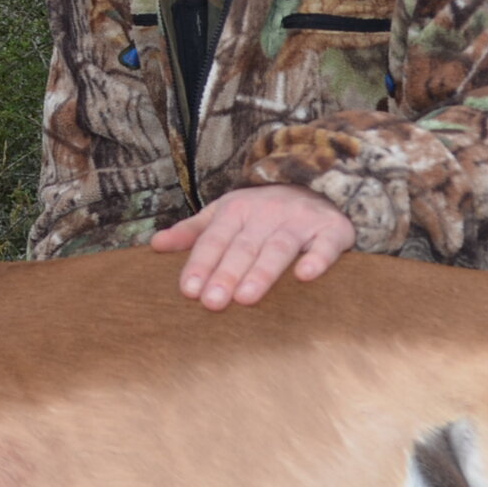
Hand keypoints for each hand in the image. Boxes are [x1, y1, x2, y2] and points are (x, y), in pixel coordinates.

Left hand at [151, 184, 355, 309]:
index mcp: (236, 209)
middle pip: (243, 246)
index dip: (201, 264)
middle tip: (212, 303)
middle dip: (227, 273)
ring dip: (262, 272)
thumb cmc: (262, 211)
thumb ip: (192, 231)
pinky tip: (306, 276)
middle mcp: (267, 212)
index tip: (189, 291)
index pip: (214, 239)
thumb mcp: (224, 213)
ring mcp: (300, 220)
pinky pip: (326, 244)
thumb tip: (155, 245)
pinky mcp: (332, 229)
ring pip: (279, 247)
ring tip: (247, 298)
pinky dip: (318, 258)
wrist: (317, 183)